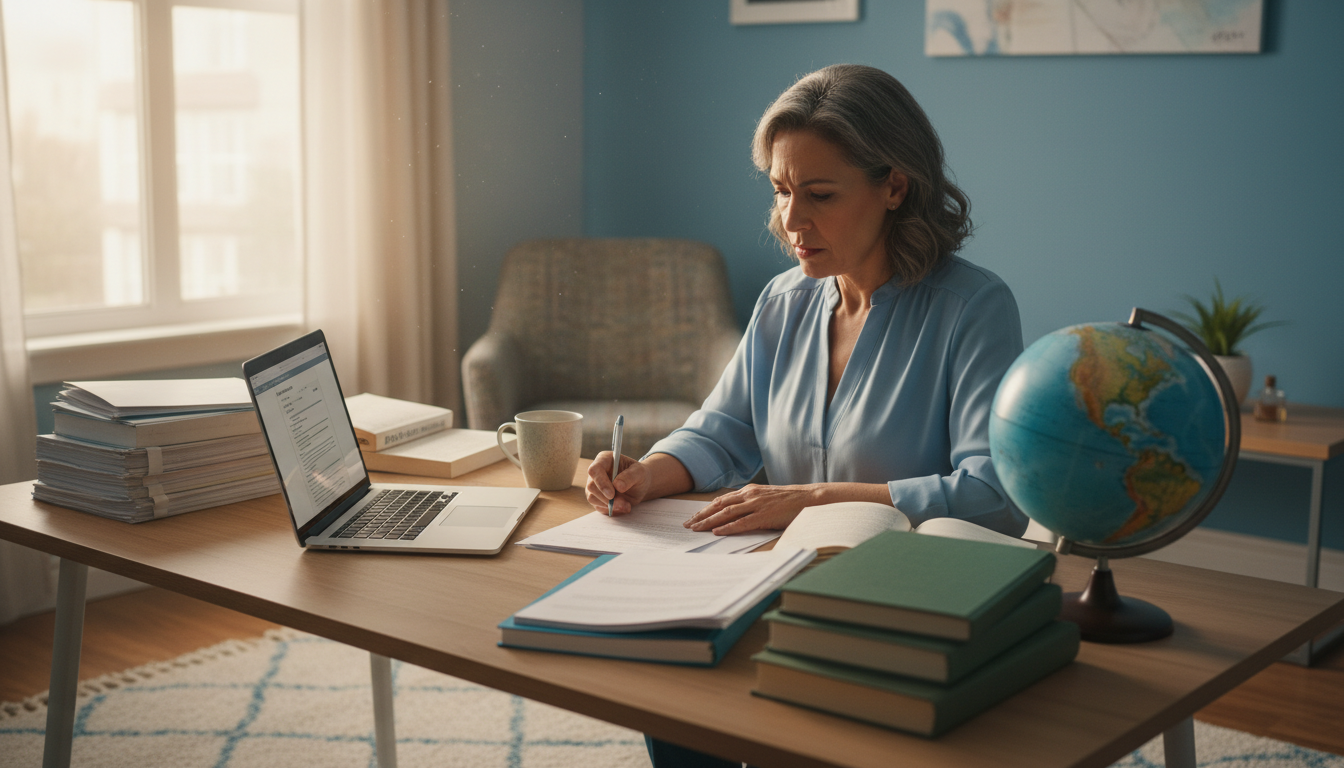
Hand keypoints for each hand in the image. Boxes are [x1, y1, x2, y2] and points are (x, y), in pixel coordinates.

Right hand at [585, 452, 651, 514]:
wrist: (639, 485)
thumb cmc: (638, 474)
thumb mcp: (640, 472)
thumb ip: (630, 476)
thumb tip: (617, 485)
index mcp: (604, 460)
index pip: (594, 470)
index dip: (601, 482)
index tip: (612, 495)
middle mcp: (596, 473)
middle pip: (591, 486)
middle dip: (607, 498)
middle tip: (624, 504)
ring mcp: (594, 486)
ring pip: (592, 498)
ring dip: (610, 506)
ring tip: (627, 505)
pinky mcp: (596, 498)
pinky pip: (599, 507)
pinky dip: (611, 510)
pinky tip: (622, 507)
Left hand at [684, 484, 823, 534]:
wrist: (808, 498)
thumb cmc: (787, 500)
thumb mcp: (764, 498)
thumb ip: (749, 503)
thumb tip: (734, 514)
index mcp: (748, 491)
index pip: (721, 500)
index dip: (705, 509)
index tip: (693, 517)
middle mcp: (749, 495)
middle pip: (719, 505)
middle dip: (702, 515)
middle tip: (688, 525)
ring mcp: (756, 505)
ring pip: (727, 513)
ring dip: (709, 522)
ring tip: (696, 529)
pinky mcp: (764, 516)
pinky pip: (742, 522)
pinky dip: (728, 527)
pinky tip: (717, 532)